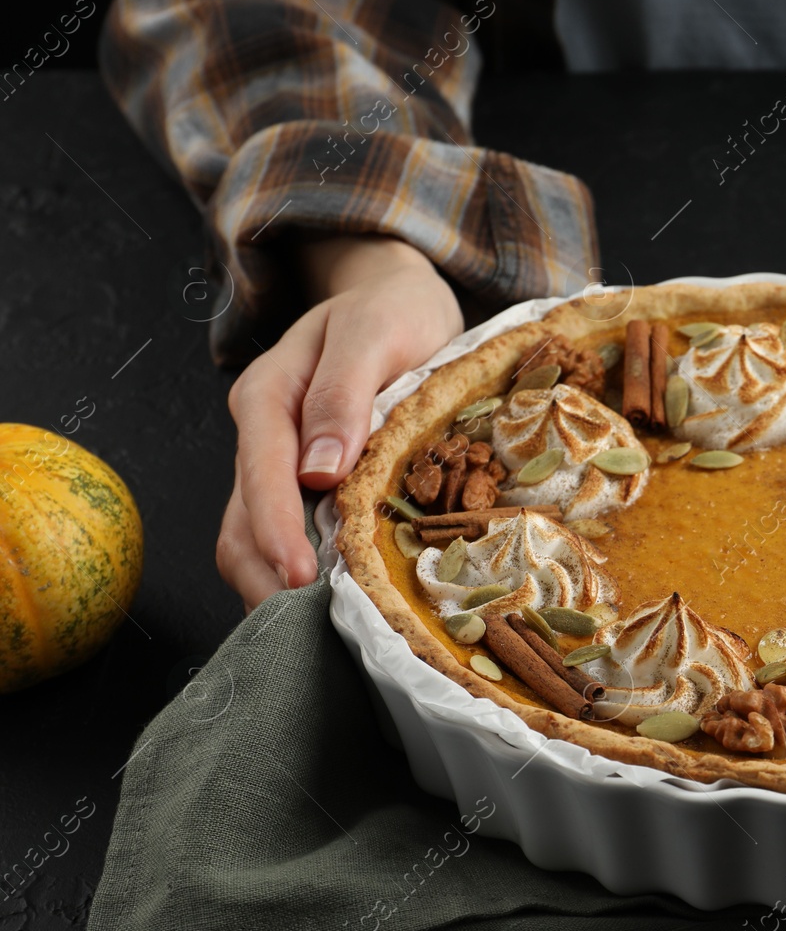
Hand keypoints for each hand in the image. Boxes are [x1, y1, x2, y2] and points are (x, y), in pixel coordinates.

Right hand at [218, 235, 462, 610]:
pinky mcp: (303, 486)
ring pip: (254, 540)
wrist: (399, 299)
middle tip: (314, 628)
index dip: (275, 529)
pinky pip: (286, 538)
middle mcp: (263, 436)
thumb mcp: (375, 331)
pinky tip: (333, 605)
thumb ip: (344, 393)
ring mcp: (278, 464)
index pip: (259, 472)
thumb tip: (320, 470)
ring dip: (278, 586)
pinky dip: (298, 574)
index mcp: (268, 396)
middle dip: (269, 577)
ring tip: (322, 630)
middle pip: (242, 522)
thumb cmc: (392, 311)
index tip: (300, 576)